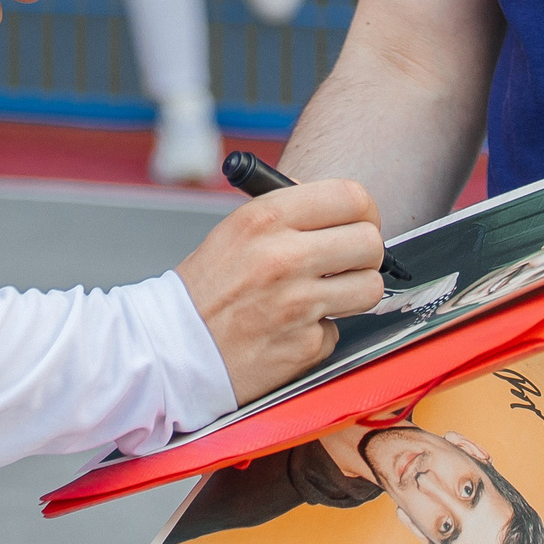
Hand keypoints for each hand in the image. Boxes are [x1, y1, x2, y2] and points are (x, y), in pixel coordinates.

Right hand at [176, 180, 385, 403]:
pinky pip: (338, 330)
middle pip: (371, 242)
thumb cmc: (208, 287)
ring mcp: (297, 305)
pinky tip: (291, 328)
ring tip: (324, 295)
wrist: (172, 347)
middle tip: (347, 261)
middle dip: (365, 253)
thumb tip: (344, 206)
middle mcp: (284, 257)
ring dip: (354, 292)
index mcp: (266, 218)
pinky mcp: (304, 346)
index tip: (360, 221)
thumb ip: (291, 213)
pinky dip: (320, 331)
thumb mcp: (238, 229)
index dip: (364, 210)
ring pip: (370, 288)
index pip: (351, 197)